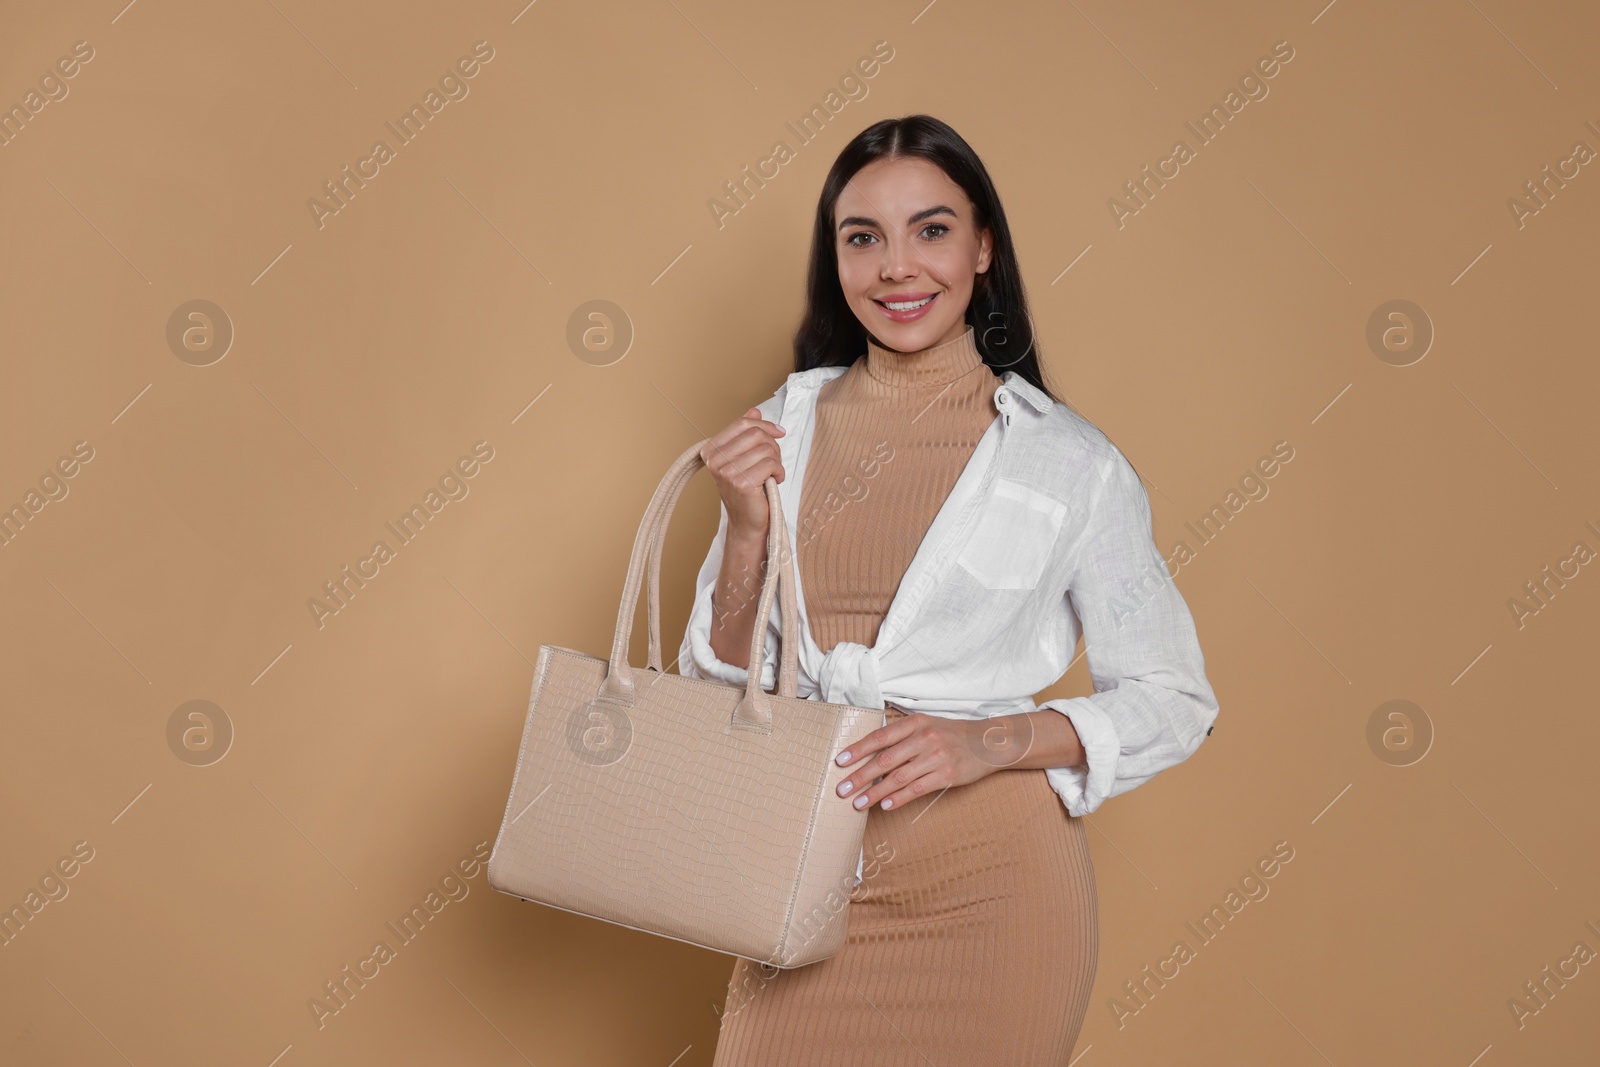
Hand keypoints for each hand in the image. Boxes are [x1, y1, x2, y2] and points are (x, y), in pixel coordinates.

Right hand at [700, 406, 785, 538]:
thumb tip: (754, 411)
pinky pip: (771, 464)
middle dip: (773, 446)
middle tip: (773, 462)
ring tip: (772, 474)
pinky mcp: (742, 483)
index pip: (742, 424)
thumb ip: (746, 434)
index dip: (765, 425)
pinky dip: (779, 472)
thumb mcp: (743, 458)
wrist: (747, 522)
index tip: (779, 432)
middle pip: (756, 434)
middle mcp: (715, 460)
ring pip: (766, 449)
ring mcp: (727, 472)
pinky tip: (774, 481)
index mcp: (711, 450)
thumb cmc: (746, 490)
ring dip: (776, 461)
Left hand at [833, 712, 998, 811]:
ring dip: (875, 793)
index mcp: (915, 723)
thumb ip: (901, 737)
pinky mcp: (947, 775)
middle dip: (860, 776)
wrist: (987, 743)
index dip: (858, 750)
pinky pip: (917, 789)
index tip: (840, 761)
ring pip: (898, 777)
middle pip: (885, 760)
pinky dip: (899, 798)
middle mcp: (924, 738)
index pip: (880, 737)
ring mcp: (936, 757)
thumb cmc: (950, 735)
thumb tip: (870, 755)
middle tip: (842, 789)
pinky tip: (885, 805)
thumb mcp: (926, 726)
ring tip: (858, 803)